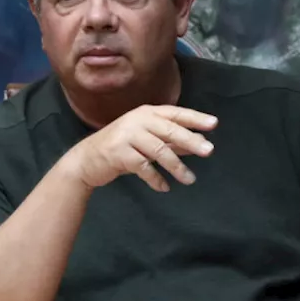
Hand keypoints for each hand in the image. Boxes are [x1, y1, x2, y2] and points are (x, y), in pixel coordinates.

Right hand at [66, 104, 217, 191]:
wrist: (85, 161)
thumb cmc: (120, 149)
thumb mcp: (146, 141)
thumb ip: (170, 141)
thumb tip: (197, 144)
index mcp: (146, 113)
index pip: (175, 113)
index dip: (195, 118)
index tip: (214, 124)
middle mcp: (137, 121)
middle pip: (169, 130)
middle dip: (191, 141)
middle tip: (209, 151)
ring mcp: (127, 136)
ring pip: (159, 151)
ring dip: (176, 167)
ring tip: (190, 180)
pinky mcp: (119, 154)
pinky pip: (144, 168)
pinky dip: (156, 179)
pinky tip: (164, 188)